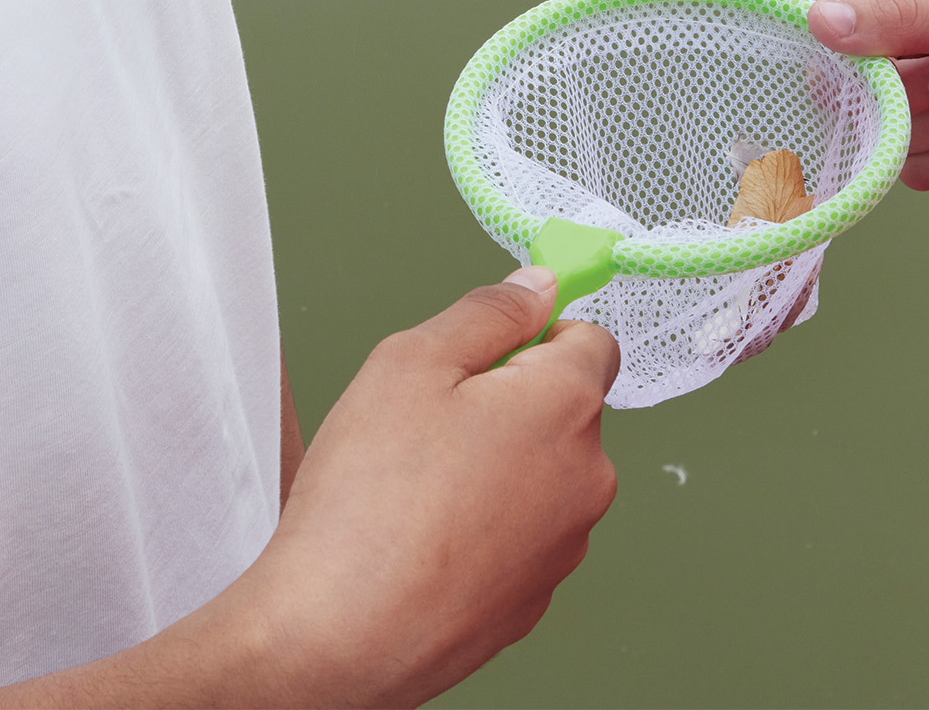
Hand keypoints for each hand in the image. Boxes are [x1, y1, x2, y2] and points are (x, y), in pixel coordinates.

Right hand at [237, 268, 619, 705]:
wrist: (336, 640)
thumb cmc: (369, 504)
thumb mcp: (412, 362)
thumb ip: (487, 312)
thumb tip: (535, 288)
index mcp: (567, 407)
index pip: (592, 339)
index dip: (538, 331)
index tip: (495, 342)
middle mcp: (586, 479)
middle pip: (564, 408)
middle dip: (510, 401)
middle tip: (433, 418)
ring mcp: (564, 547)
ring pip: (541, 474)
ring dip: (497, 465)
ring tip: (419, 485)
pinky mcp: (533, 601)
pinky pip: (520, 535)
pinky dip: (484, 526)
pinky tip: (425, 536)